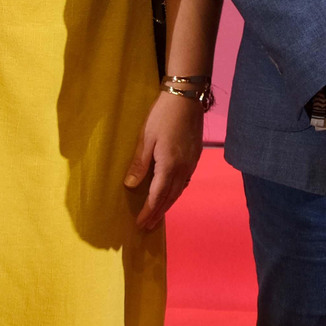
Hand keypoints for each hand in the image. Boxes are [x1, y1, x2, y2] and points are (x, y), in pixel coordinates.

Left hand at [126, 92, 204, 228]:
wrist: (187, 99)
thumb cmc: (162, 116)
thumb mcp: (146, 139)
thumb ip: (139, 164)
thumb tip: (130, 186)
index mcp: (169, 167)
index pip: (157, 197)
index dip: (148, 212)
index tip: (140, 224)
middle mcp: (183, 170)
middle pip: (170, 198)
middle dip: (158, 213)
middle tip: (148, 226)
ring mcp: (191, 165)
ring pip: (179, 191)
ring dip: (168, 205)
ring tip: (158, 215)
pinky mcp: (194, 158)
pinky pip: (184, 182)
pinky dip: (176, 192)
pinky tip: (171, 193)